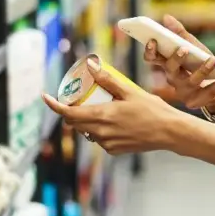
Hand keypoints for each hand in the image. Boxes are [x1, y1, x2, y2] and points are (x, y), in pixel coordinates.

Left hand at [42, 57, 171, 154]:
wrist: (169, 132)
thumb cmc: (152, 110)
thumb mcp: (129, 91)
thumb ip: (107, 80)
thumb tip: (90, 65)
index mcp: (101, 116)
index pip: (68, 113)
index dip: (53, 105)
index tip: (45, 96)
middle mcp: (100, 133)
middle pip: (74, 123)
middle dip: (71, 110)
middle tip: (77, 97)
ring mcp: (107, 144)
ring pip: (86, 131)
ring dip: (86, 120)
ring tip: (98, 107)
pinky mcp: (114, 150)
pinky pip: (99, 139)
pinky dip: (99, 129)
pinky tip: (112, 121)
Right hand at [143, 14, 214, 110]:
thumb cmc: (199, 64)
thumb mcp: (192, 47)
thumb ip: (180, 33)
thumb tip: (166, 17)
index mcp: (168, 65)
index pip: (152, 59)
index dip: (150, 51)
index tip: (153, 40)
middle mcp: (173, 80)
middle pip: (170, 70)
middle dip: (176, 60)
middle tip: (184, 48)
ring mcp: (184, 93)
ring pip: (191, 82)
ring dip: (203, 70)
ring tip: (214, 59)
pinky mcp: (198, 101)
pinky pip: (212, 91)